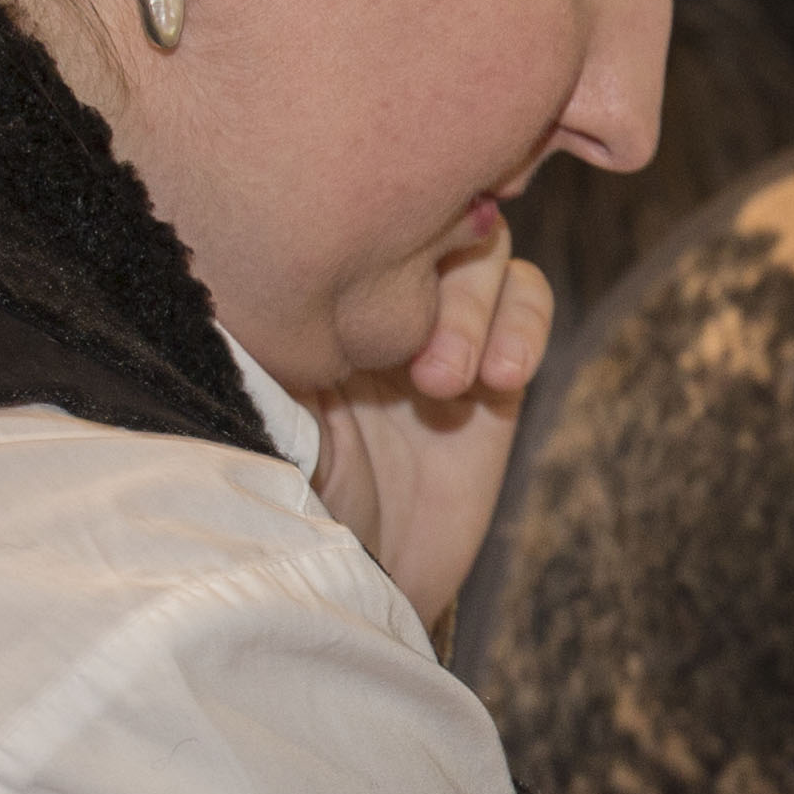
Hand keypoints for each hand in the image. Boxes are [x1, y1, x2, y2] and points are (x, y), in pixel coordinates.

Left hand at [304, 231, 555, 636]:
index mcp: (308, 293)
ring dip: (475, 306)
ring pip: (482, 250)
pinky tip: (503, 377)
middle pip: (429, 216)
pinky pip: (527, 301)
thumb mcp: (265, 410)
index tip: (365, 276)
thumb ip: (284, 336)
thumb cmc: (286, 504)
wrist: (351, 584)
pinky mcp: (495, 368)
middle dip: (433, 274)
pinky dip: (524, 323)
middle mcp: (376, 298)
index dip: (372, 223)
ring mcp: (439, 328)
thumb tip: (290, 258)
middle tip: (417, 368)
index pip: (352, 210)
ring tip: (449, 384)